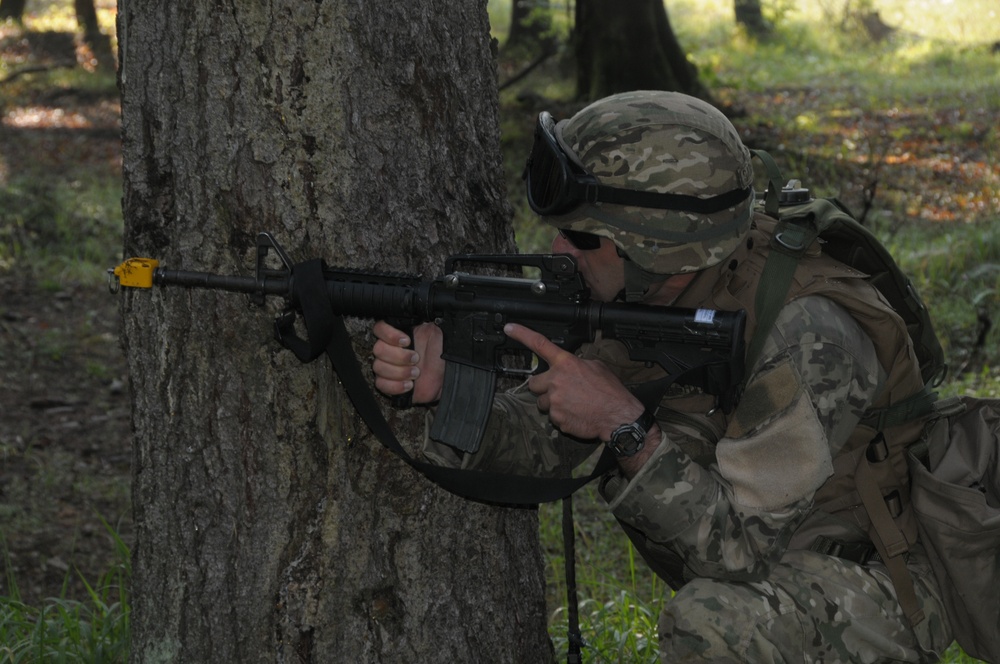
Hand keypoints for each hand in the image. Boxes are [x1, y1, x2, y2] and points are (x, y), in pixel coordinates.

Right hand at [372, 321, 444, 403]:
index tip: (406, 341)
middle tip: (416, 359)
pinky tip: (409, 385)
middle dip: (399, 356)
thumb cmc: (440, 356)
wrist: (445, 379)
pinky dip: (395, 386)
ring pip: (378, 367)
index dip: (389, 334)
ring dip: (399, 372)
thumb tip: (420, 314)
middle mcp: (390, 349)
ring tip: (416, 373)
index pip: (380, 328)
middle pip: (378, 349)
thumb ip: (425, 324)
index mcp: (399, 335)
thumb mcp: (436, 335)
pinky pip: (380, 384)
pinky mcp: (388, 383)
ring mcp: (387, 367)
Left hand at [503, 323, 647, 441]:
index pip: (539, 344)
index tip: (509, 328)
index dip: (521, 334)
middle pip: (534, 383)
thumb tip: (569, 366)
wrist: (618, 416)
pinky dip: (561, 416)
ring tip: (572, 404)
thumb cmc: (610, 392)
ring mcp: (554, 400)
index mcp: (566, 363)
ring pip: (542, 402)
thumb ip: (576, 364)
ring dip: (552, 403)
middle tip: (559, 390)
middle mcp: (556, 380)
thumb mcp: (596, 367)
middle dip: (543, 387)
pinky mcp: (556, 418)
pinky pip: (552, 417)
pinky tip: (575, 414)